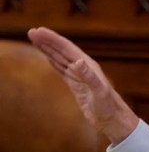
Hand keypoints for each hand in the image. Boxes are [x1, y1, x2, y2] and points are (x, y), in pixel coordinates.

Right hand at [27, 27, 139, 144]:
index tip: (38, 31)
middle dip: (47, 41)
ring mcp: (79, 77)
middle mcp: (84, 68)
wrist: (114, 121)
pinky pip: (62, 70)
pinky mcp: (77, 85)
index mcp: (89, 66)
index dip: (52, 39)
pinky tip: (47, 57)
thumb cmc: (109, 107)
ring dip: (48, 49)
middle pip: (62, 50)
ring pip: (60, 58)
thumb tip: (78, 61)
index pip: (67, 48)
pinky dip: (53, 61)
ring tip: (35, 40)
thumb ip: (89, 76)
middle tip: (31, 32)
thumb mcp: (100, 92)